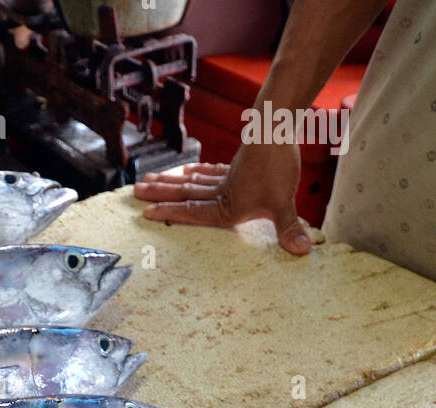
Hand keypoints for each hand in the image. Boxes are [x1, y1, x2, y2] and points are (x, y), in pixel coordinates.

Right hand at [134, 143, 312, 255]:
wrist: (277, 128)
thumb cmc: (277, 166)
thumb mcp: (283, 203)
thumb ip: (289, 228)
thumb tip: (300, 251)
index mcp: (227, 206)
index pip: (193, 212)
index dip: (170, 213)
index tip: (146, 213)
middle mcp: (222, 192)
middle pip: (185, 193)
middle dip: (160, 194)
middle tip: (135, 192)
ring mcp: (228, 177)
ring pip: (192, 182)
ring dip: (170, 182)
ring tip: (149, 181)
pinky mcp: (237, 166)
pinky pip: (210, 172)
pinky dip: (196, 172)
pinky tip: (187, 172)